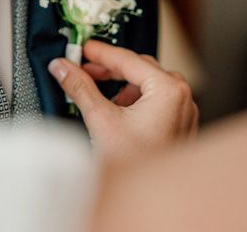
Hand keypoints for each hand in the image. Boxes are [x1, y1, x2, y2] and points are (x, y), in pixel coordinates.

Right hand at [48, 40, 198, 161]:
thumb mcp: (101, 120)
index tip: (83, 48)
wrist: (151, 198)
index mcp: (168, 89)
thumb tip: (63, 67)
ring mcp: (183, 112)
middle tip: (85, 68)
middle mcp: (181, 97)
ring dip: (122, 83)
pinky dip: (134, 98)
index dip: (101, 53)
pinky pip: (156, 100)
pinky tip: (116, 108)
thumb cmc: (137, 164)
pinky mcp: (178, 125)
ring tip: (98, 90)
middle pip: (140, 68)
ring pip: (148, 84)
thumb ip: (80, 87)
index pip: (128, 59)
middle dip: (110, 69)